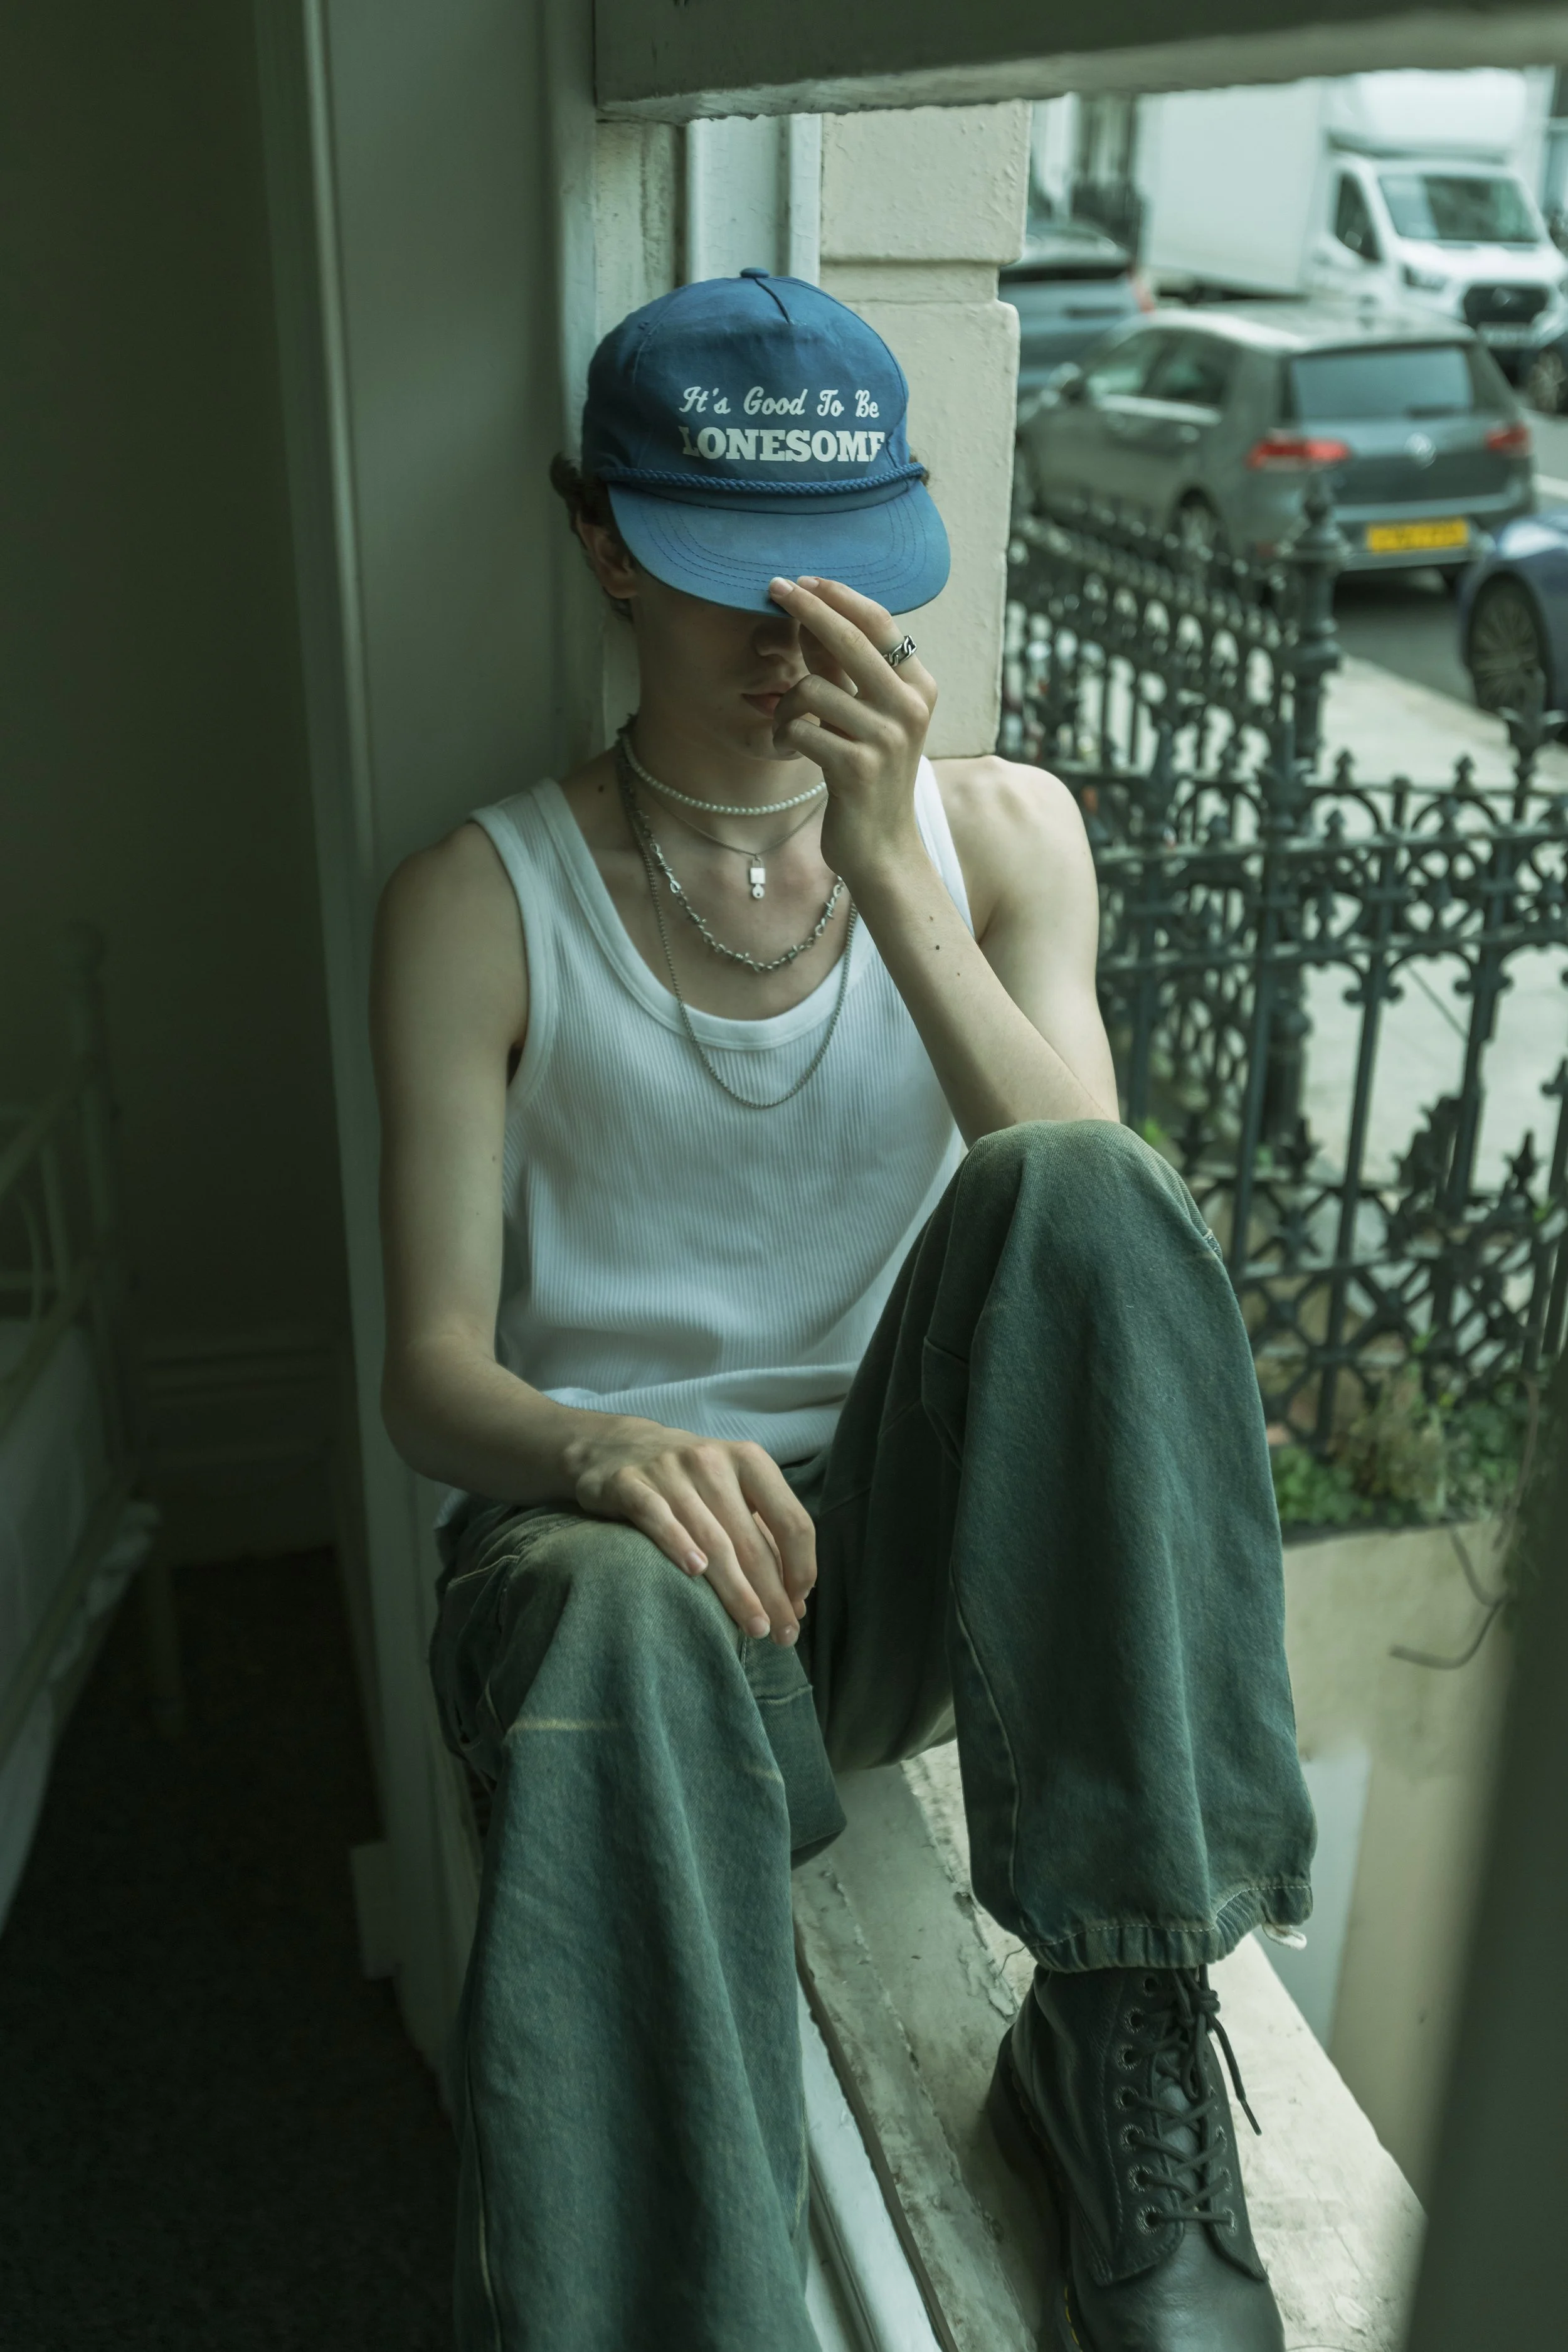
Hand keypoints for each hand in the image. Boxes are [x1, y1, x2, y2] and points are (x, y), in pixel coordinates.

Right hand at [563, 1417, 816, 1645]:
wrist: (617, 1445)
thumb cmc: (689, 1480)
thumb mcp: (732, 1490)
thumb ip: (763, 1534)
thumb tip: (796, 1598)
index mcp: (749, 1461)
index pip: (790, 1519)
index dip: (801, 1566)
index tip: (799, 1604)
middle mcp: (712, 1461)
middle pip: (751, 1540)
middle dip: (772, 1593)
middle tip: (784, 1636)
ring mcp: (669, 1471)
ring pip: (710, 1538)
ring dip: (736, 1589)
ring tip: (754, 1626)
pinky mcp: (629, 1483)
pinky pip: (656, 1516)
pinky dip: (677, 1543)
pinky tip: (695, 1572)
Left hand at [766, 575, 937, 890]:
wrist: (881, 846)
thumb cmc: (868, 775)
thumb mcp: (867, 715)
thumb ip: (847, 671)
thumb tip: (812, 613)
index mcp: (919, 687)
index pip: (879, 623)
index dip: (838, 596)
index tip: (802, 579)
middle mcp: (910, 707)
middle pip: (850, 639)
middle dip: (807, 609)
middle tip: (773, 587)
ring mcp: (887, 738)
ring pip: (813, 688)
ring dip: (787, 705)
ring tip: (790, 727)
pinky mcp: (857, 767)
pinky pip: (800, 728)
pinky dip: (784, 735)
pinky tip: (790, 749)